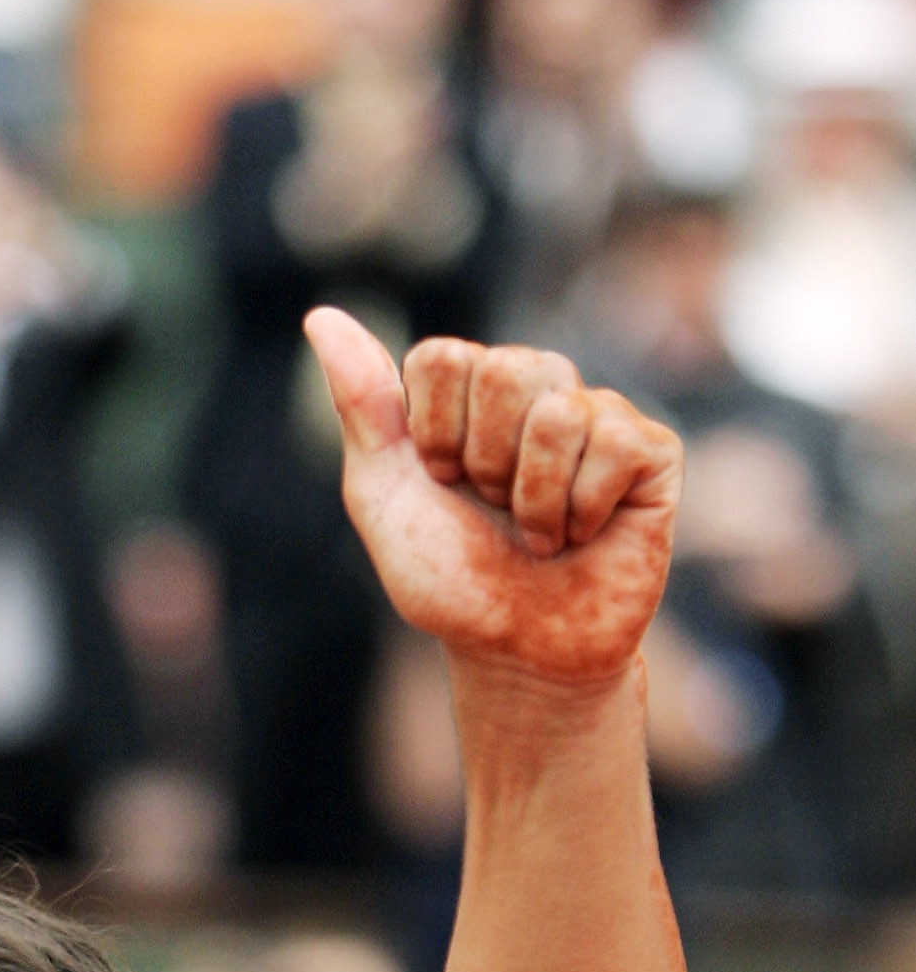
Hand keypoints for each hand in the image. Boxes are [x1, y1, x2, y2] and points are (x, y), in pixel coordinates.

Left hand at [305, 309, 681, 685]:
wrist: (518, 655)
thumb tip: (321, 316)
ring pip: (558, 411)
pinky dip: (583, 510)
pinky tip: (585, 536)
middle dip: (484, 464)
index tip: (443, 485)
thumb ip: (362, 406)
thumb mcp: (385, 497)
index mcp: (472, 391)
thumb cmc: (453, 581)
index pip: (441, 357)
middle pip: (503, 369)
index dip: (433, 436)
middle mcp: (538, 389)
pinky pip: (612, 444)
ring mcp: (598, 415)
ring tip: (539, 534)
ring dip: (532, 499)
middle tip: (495, 512)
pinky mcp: (650, 451)